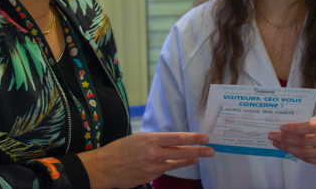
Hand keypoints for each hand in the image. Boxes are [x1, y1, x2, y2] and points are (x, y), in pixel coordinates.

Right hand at [78, 132, 214, 188]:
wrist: (104, 167)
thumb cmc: (119, 149)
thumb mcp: (139, 137)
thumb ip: (156, 140)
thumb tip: (172, 141)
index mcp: (151, 139)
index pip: (178, 138)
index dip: (194, 138)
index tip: (205, 138)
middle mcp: (154, 153)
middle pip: (182, 152)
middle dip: (199, 151)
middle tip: (211, 150)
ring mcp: (153, 167)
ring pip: (176, 163)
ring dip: (190, 160)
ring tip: (200, 157)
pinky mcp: (150, 177)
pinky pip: (166, 170)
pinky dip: (175, 165)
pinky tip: (182, 163)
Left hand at [268, 114, 315, 165]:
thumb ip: (311, 121)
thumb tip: (291, 125)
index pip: (309, 127)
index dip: (294, 128)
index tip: (282, 127)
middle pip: (304, 142)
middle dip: (286, 139)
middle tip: (273, 136)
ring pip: (305, 153)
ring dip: (288, 148)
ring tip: (277, 143)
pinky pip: (310, 160)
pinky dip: (297, 155)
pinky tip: (289, 149)